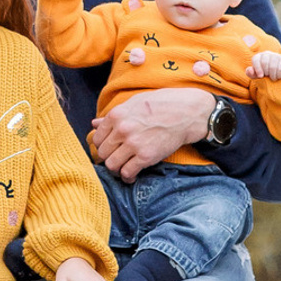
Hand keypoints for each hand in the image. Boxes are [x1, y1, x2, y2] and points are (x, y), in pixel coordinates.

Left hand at [87, 86, 213, 178]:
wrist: (185, 112)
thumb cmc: (161, 104)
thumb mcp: (134, 103)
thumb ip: (113, 115)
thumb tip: (94, 123)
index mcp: (116, 115)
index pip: (97, 138)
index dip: (102, 145)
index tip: (109, 148)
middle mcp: (122, 130)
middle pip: (102, 153)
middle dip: (108, 158)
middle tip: (116, 158)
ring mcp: (134, 144)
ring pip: (112, 165)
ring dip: (116, 169)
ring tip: (122, 167)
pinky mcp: (146, 156)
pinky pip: (127, 173)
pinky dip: (127, 177)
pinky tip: (131, 175)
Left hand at [247, 51, 280, 82]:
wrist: (278, 70)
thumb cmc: (264, 72)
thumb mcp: (256, 74)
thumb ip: (251, 73)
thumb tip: (250, 71)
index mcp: (258, 56)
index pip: (256, 59)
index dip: (257, 68)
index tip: (260, 76)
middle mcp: (266, 54)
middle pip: (264, 63)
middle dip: (266, 72)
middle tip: (267, 76)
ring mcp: (275, 56)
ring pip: (272, 67)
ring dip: (272, 75)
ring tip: (273, 78)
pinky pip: (280, 69)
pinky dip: (279, 75)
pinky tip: (278, 76)